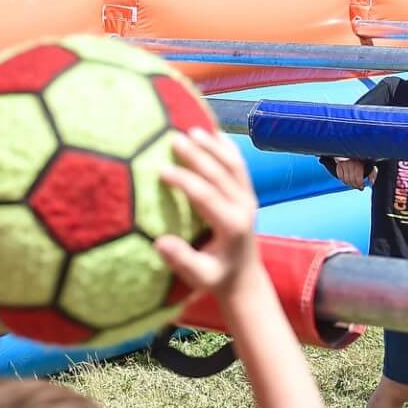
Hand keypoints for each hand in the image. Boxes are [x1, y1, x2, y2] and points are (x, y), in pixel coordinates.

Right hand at [157, 128, 265, 299]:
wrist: (245, 278)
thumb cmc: (217, 279)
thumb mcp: (200, 277)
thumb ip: (182, 261)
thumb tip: (160, 243)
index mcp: (231, 226)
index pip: (207, 197)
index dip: (186, 182)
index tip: (162, 170)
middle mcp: (243, 208)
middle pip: (220, 174)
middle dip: (198, 155)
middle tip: (174, 138)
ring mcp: (248, 198)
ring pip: (233, 165)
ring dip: (213, 146)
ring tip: (192, 129)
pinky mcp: (247, 194)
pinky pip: (238, 166)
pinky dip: (227, 148)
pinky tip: (215, 132)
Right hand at [334, 158, 371, 189]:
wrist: (354, 150)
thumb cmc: (363, 159)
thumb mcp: (371, 163)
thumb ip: (373, 173)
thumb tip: (372, 182)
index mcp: (359, 163)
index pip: (358, 177)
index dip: (360, 184)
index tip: (362, 187)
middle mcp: (351, 163)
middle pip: (351, 179)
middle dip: (355, 186)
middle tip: (359, 188)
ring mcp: (344, 164)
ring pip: (345, 179)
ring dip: (350, 184)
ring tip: (354, 185)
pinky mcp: (339, 164)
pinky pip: (340, 176)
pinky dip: (343, 180)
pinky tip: (347, 181)